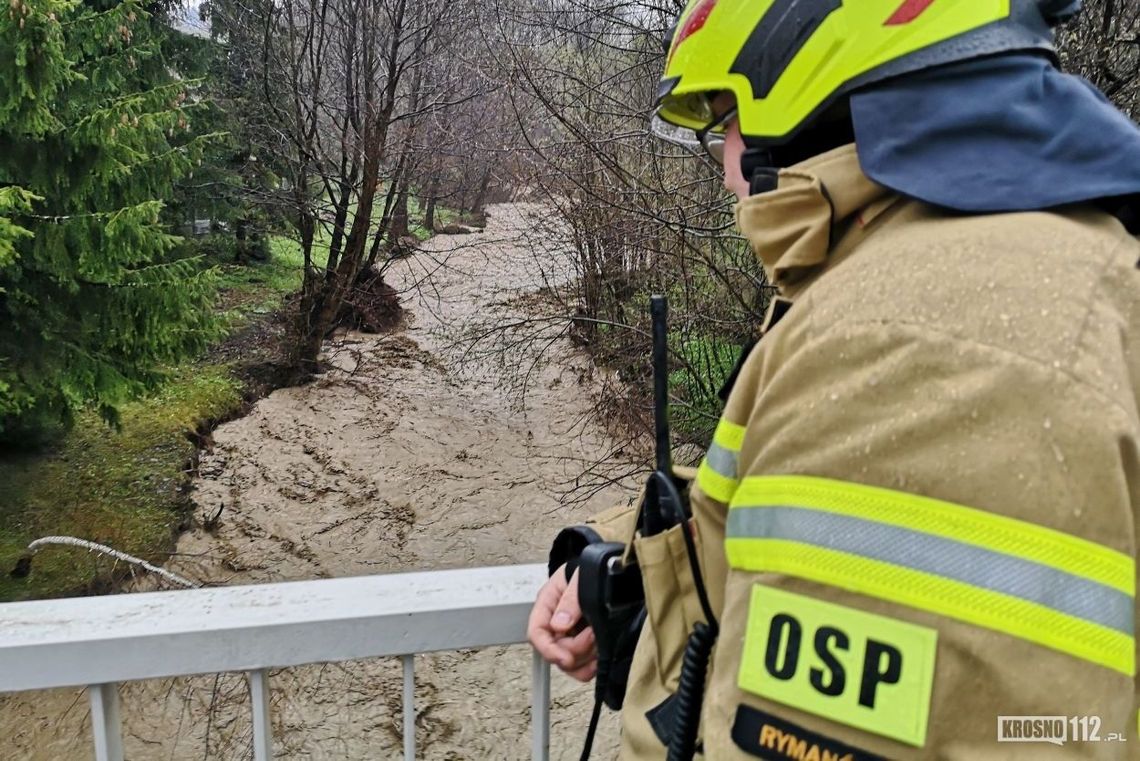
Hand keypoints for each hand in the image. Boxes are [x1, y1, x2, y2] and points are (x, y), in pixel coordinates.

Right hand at [527, 564, 597, 681]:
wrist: (611, 569)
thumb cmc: (593, 569)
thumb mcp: (581, 578)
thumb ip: (570, 600)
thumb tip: (559, 625)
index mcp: (548, 604)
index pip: (537, 633)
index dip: (549, 650)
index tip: (567, 659)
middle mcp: (555, 623)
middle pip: (554, 651)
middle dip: (575, 649)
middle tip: (594, 634)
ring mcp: (570, 635)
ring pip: (568, 663)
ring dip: (585, 658)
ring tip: (600, 639)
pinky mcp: (585, 644)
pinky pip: (582, 666)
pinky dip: (591, 666)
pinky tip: (601, 656)